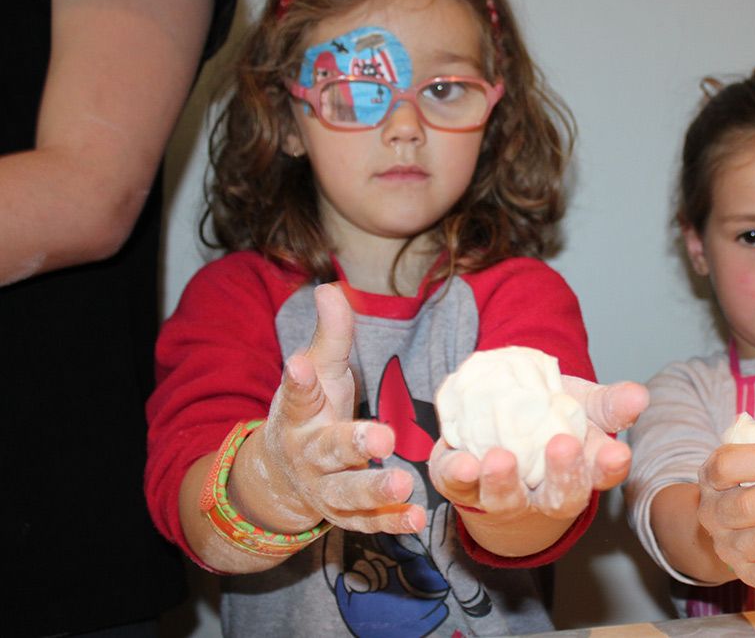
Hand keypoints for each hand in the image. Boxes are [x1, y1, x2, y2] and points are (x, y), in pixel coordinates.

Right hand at [233, 283, 425, 534]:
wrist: (282, 474)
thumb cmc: (313, 411)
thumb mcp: (320, 371)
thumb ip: (331, 335)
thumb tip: (329, 286)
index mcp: (299, 414)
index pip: (298, 393)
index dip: (300, 379)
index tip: (300, 364)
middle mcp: (308, 454)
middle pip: (328, 450)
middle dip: (352, 444)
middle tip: (381, 439)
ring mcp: (324, 489)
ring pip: (346, 493)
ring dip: (374, 490)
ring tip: (403, 484)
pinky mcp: (344, 515)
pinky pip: (367, 522)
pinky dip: (391, 523)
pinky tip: (417, 519)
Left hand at [430, 377, 647, 522]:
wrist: (495, 433)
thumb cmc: (548, 423)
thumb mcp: (581, 407)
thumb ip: (608, 404)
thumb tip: (640, 396)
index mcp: (581, 472)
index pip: (602, 474)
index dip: (609, 467)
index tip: (616, 452)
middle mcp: (545, 494)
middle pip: (561, 498)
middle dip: (563, 476)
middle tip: (563, 446)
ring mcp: (502, 497)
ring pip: (505, 500)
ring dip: (502, 482)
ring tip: (500, 458)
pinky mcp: (462, 486)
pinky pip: (458, 486)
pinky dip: (458, 476)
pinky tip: (463, 463)